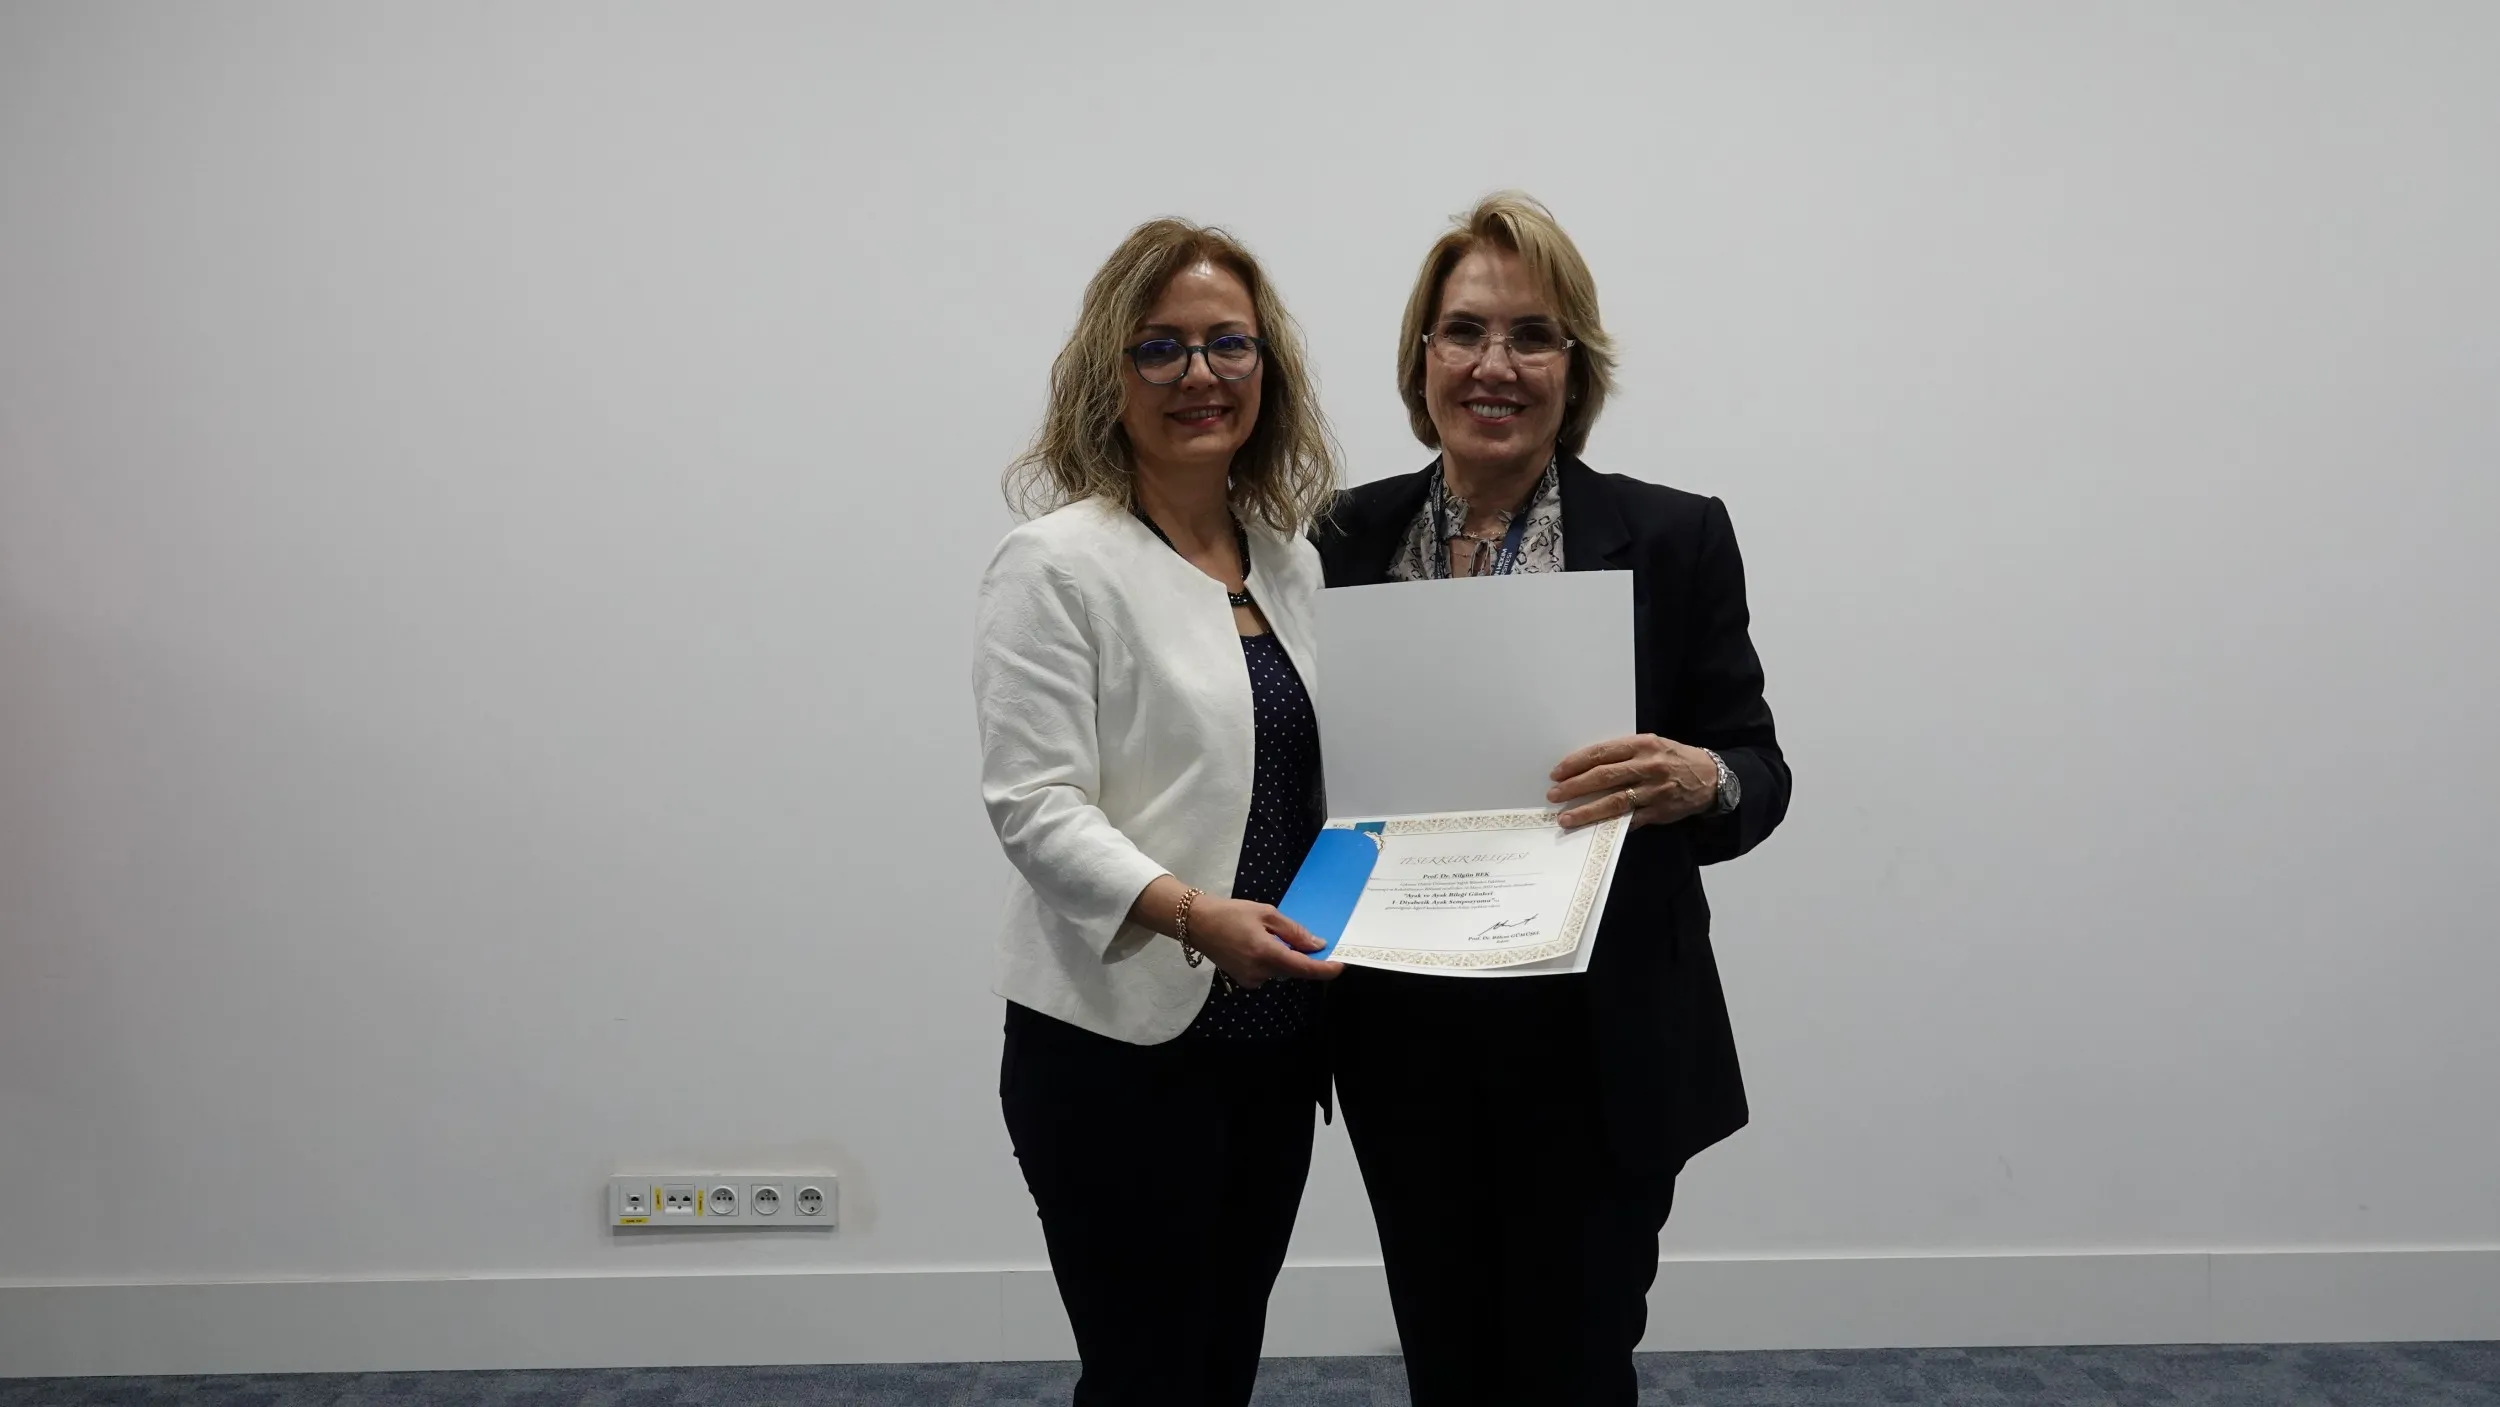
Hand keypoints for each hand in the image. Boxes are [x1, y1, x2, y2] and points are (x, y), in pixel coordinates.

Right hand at [1183, 895, 1344, 988]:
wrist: (1196, 923)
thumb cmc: (1231, 913)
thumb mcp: (1266, 913)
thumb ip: (1294, 931)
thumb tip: (1318, 945)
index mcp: (1265, 953)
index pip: (1303, 968)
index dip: (1324, 969)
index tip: (1340, 965)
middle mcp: (1259, 971)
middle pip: (1293, 969)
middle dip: (1301, 956)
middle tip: (1297, 935)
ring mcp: (1250, 979)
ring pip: (1281, 970)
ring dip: (1284, 957)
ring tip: (1266, 934)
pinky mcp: (1244, 980)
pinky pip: (1268, 972)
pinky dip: (1271, 960)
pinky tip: (1257, 944)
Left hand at [1547, 733, 1719, 829]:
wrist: (1711, 777)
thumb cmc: (1675, 758)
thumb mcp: (1652, 745)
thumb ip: (1624, 753)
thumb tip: (1587, 766)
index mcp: (1643, 745)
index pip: (1602, 753)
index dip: (1576, 763)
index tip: (1557, 772)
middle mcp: (1648, 766)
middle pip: (1604, 776)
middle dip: (1574, 786)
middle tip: (1553, 794)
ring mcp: (1654, 790)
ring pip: (1614, 801)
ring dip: (1586, 811)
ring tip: (1565, 818)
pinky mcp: (1660, 811)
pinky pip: (1630, 819)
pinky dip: (1611, 824)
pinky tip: (1593, 828)